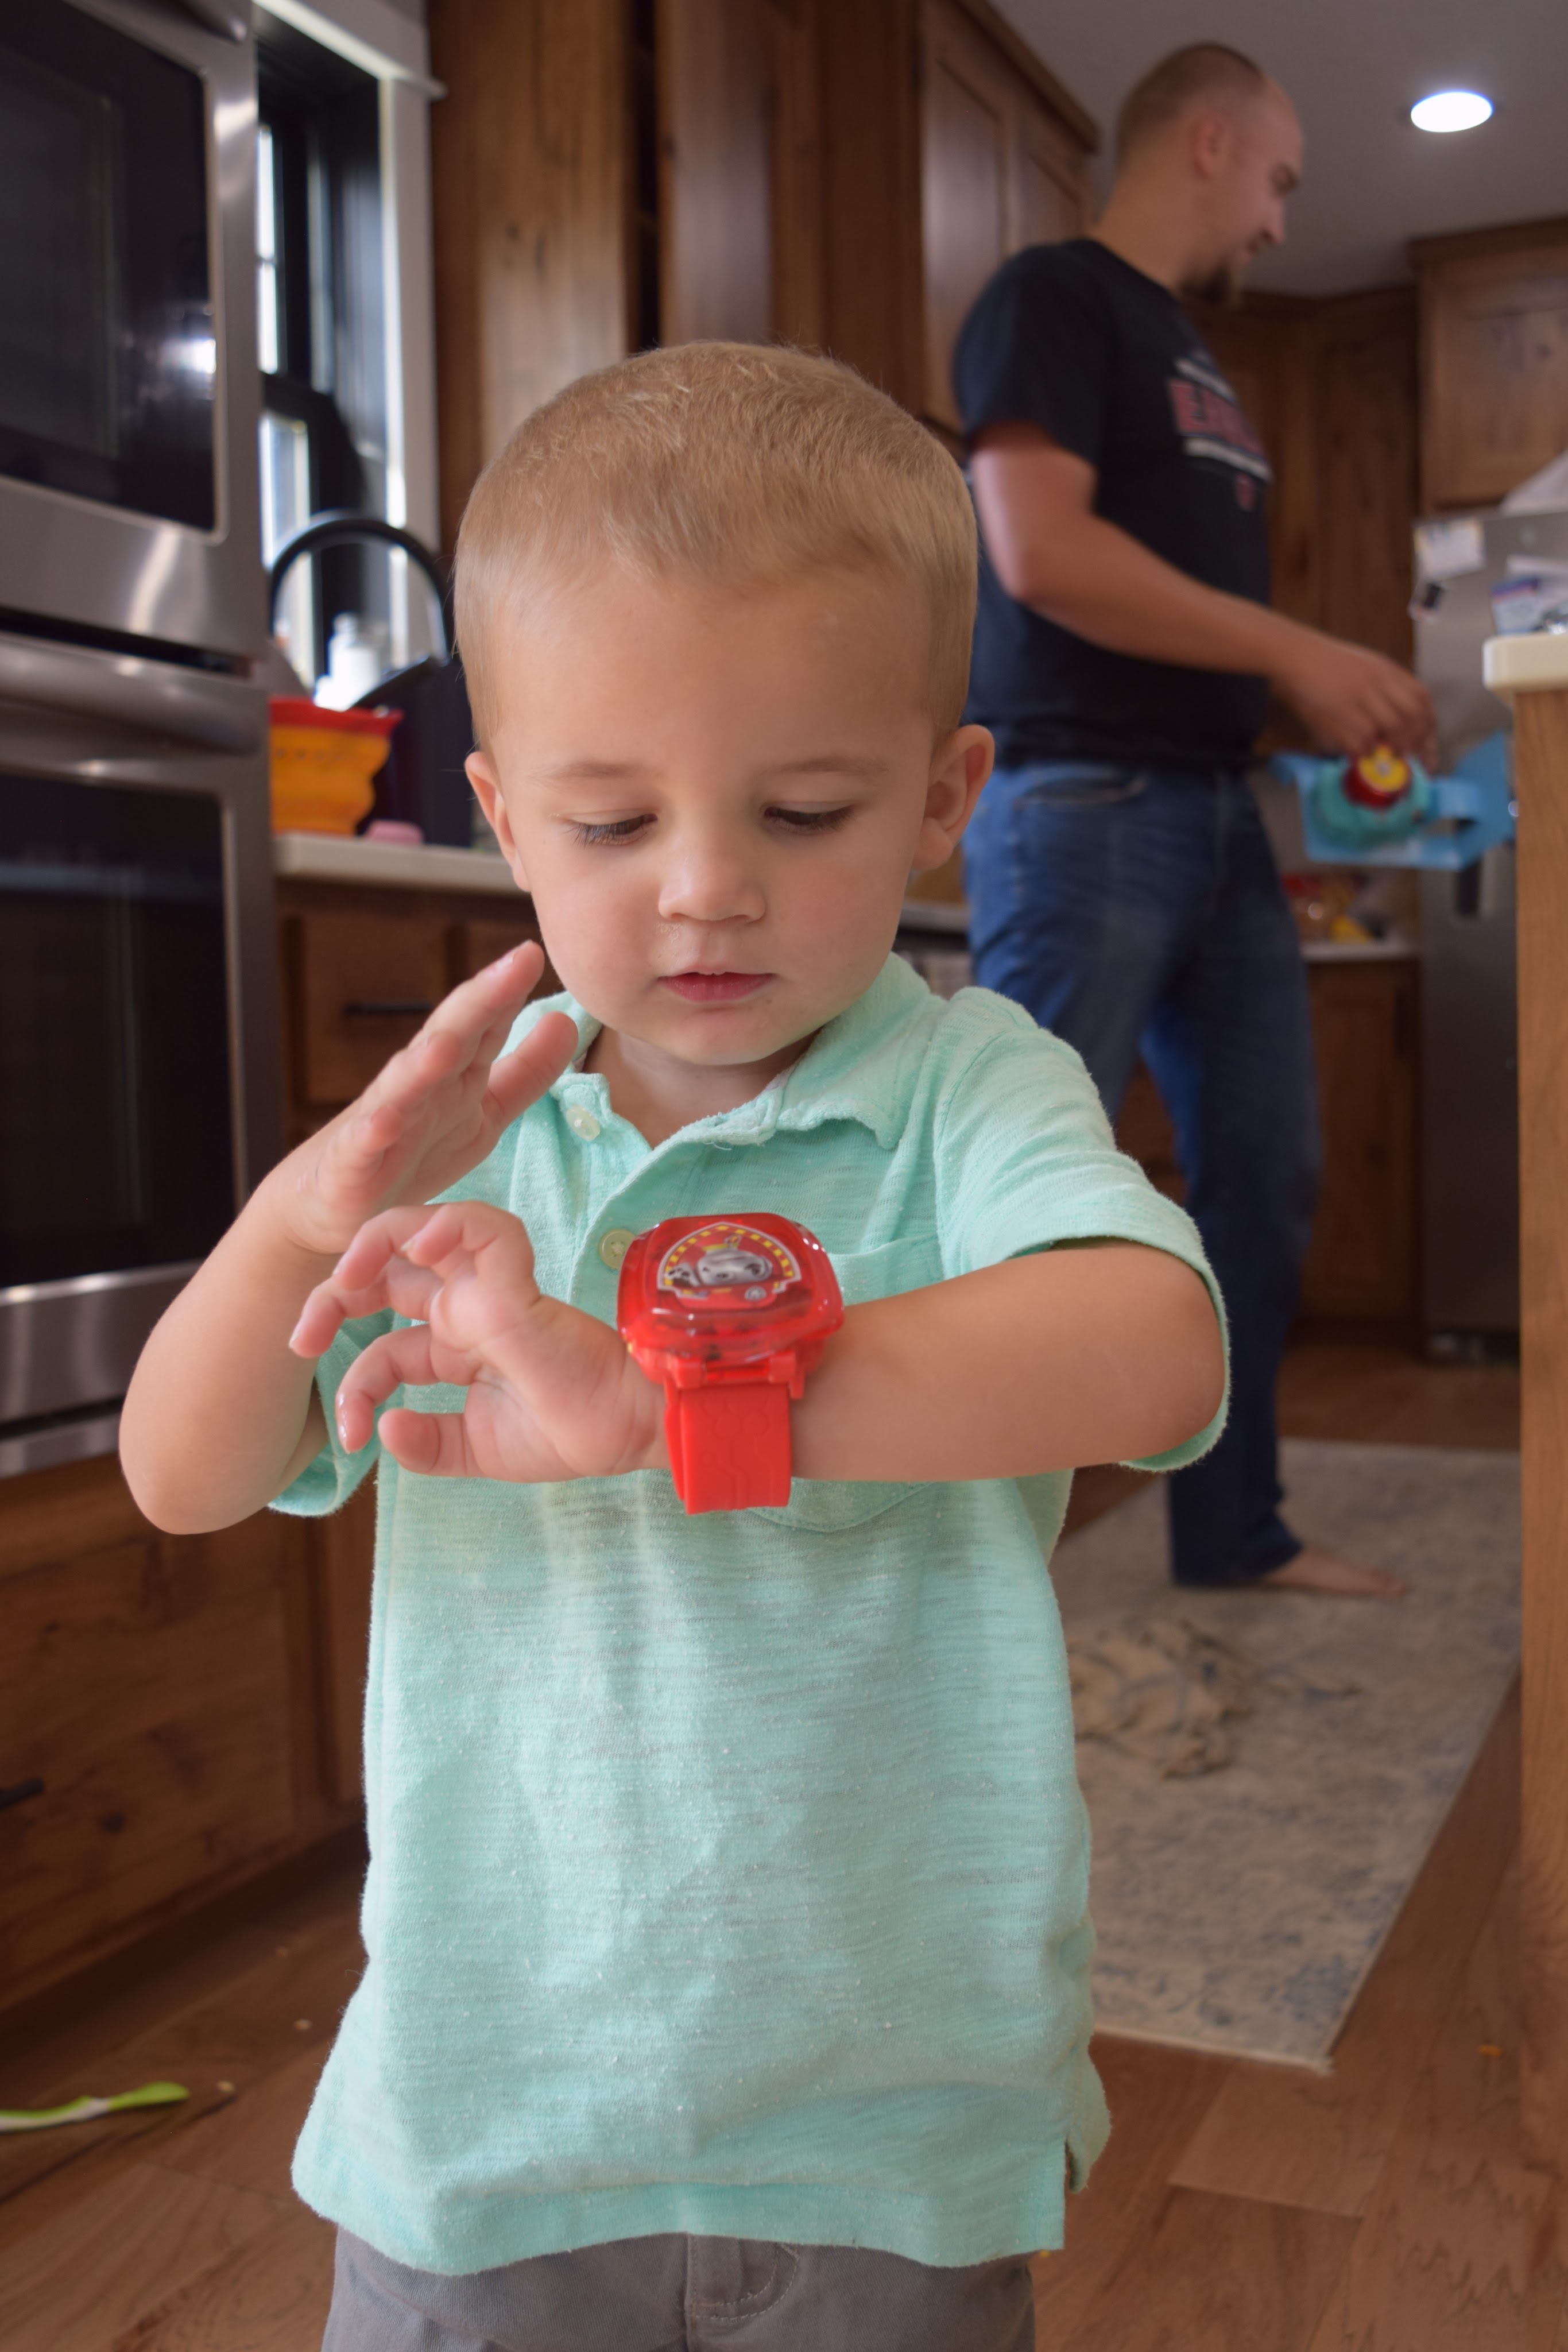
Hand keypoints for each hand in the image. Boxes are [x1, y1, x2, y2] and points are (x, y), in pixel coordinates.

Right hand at [267, 943, 576, 1261]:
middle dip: (480, 1001)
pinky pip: (364, 1145)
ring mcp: (382, 1121)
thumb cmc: (412, 1151)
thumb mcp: (484, 1113)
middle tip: (514, 965)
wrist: (337, 1205)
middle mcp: (418, 1086)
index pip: (483, 1025)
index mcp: (453, 1074)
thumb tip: (568, 1021)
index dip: (507, 991)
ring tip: (447, 1043)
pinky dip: (372, 1131)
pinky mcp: (353, 1163)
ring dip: (423, 1063)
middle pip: (449, 1038)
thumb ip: (526, 1072)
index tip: (532, 953)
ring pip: (404, 1085)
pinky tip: (383, 1120)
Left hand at [290, 1199, 663, 1482]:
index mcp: (456, 1345)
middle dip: (334, 1294)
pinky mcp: (516, 1280)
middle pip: (385, 1273)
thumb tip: (380, 1430)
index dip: (354, 1387)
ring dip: (372, 1242)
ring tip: (343, 1278)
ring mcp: (488, 1290)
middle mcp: (465, 1309)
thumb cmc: (566, 1434)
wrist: (625, 1432)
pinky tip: (416, 1248)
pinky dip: (447, 1223)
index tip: (350, 1438)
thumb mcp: (475, 1450)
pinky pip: (482, 1226)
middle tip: (304, 1336)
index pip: (383, 1347)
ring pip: (422, 1229)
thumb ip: (427, 1444)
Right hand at [1271, 629, 1437, 766]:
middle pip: (1413, 716)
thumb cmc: (1328, 664)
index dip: (1428, 723)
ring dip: (1393, 747)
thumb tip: (1397, 720)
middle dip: (1414, 741)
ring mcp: (1363, 697)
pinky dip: (1365, 750)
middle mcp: (1380, 682)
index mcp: (1387, 670)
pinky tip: (1358, 750)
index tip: (1425, 741)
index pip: (1422, 698)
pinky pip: (1364, 740)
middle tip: (1407, 755)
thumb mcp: (1365, 666)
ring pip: (1394, 729)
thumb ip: (1383, 687)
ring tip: (1384, 754)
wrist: (1298, 656)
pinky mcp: (1343, 713)